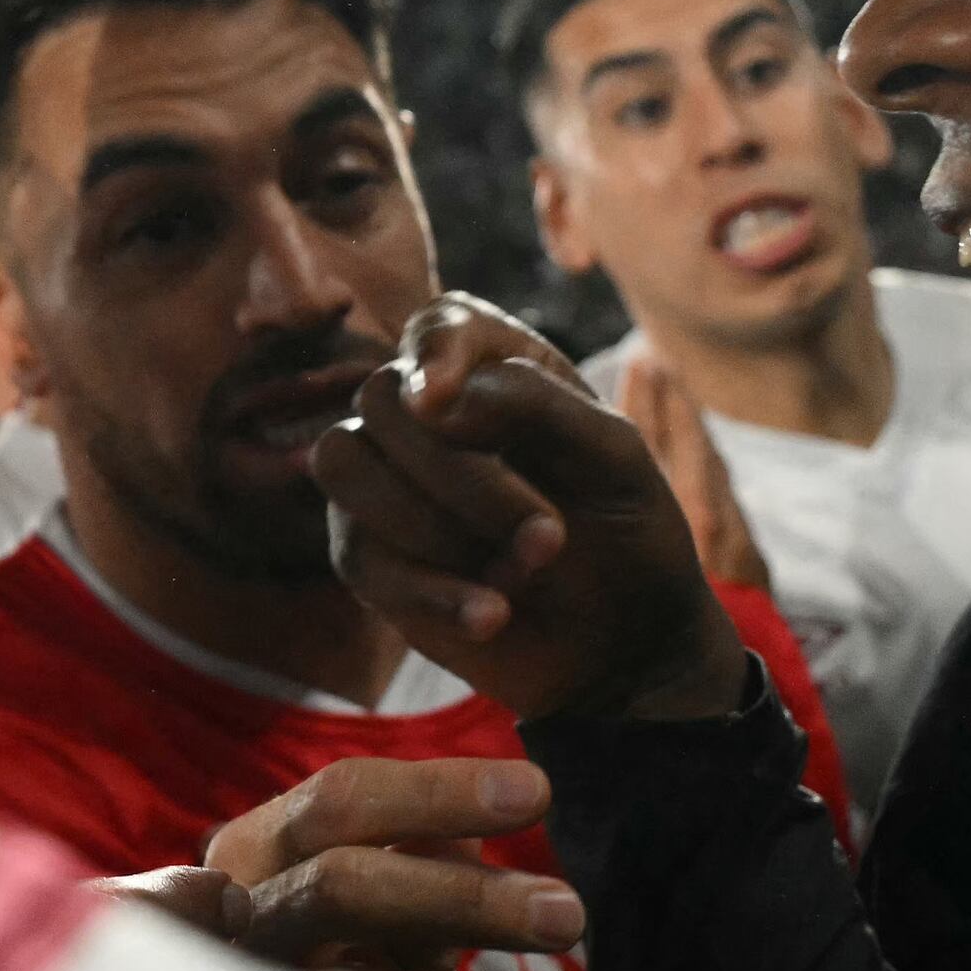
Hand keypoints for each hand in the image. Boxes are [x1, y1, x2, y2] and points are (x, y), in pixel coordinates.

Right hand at [130, 755, 585, 970]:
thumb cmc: (332, 941)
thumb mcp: (368, 887)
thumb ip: (418, 855)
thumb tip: (479, 830)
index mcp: (255, 853)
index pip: (342, 801)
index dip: (441, 792)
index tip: (539, 791)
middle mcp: (240, 925)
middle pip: (341, 889)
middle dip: (463, 899)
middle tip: (570, 914)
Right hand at [312, 297, 749, 727]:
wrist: (624, 645)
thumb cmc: (627, 533)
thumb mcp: (614, 458)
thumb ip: (534, 402)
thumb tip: (429, 396)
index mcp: (496, 367)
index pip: (438, 326)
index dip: (432, 354)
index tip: (441, 400)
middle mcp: (427, 414)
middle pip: (381, 399)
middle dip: (460, 475)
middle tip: (548, 537)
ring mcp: (388, 482)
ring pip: (343, 462)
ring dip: (435, 527)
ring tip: (521, 575)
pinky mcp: (368, 556)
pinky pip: (357, 554)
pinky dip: (430, 589)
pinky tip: (491, 616)